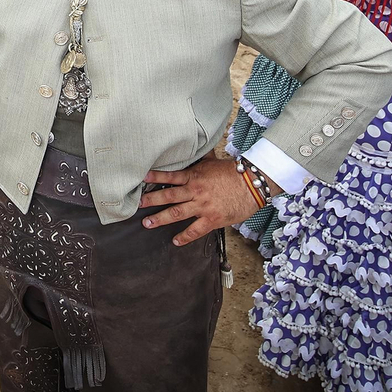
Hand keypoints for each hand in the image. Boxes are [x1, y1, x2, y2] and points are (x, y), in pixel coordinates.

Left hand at [138, 155, 261, 245]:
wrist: (252, 184)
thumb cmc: (234, 173)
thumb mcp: (213, 163)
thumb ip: (200, 161)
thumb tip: (194, 150)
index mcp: (195, 176)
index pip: (171, 176)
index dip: (156, 176)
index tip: (142, 178)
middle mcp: (195, 191)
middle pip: (169, 196)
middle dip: (152, 200)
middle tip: (139, 204)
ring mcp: (203, 206)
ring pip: (177, 213)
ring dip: (161, 219)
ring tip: (148, 223)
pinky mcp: (212, 219)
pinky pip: (195, 230)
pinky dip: (184, 237)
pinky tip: (176, 241)